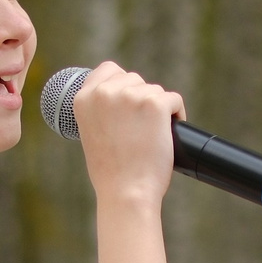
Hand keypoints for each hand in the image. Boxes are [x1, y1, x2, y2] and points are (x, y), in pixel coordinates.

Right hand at [67, 62, 179, 209]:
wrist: (125, 192)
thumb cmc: (111, 172)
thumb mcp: (92, 133)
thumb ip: (101, 109)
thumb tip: (122, 95)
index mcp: (84, 98)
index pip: (108, 69)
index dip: (122, 84)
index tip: (128, 102)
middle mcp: (105, 92)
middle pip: (134, 79)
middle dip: (141, 100)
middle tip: (140, 130)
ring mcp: (131, 95)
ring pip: (155, 91)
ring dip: (158, 110)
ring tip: (151, 137)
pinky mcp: (155, 103)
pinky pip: (174, 100)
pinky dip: (177, 116)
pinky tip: (168, 135)